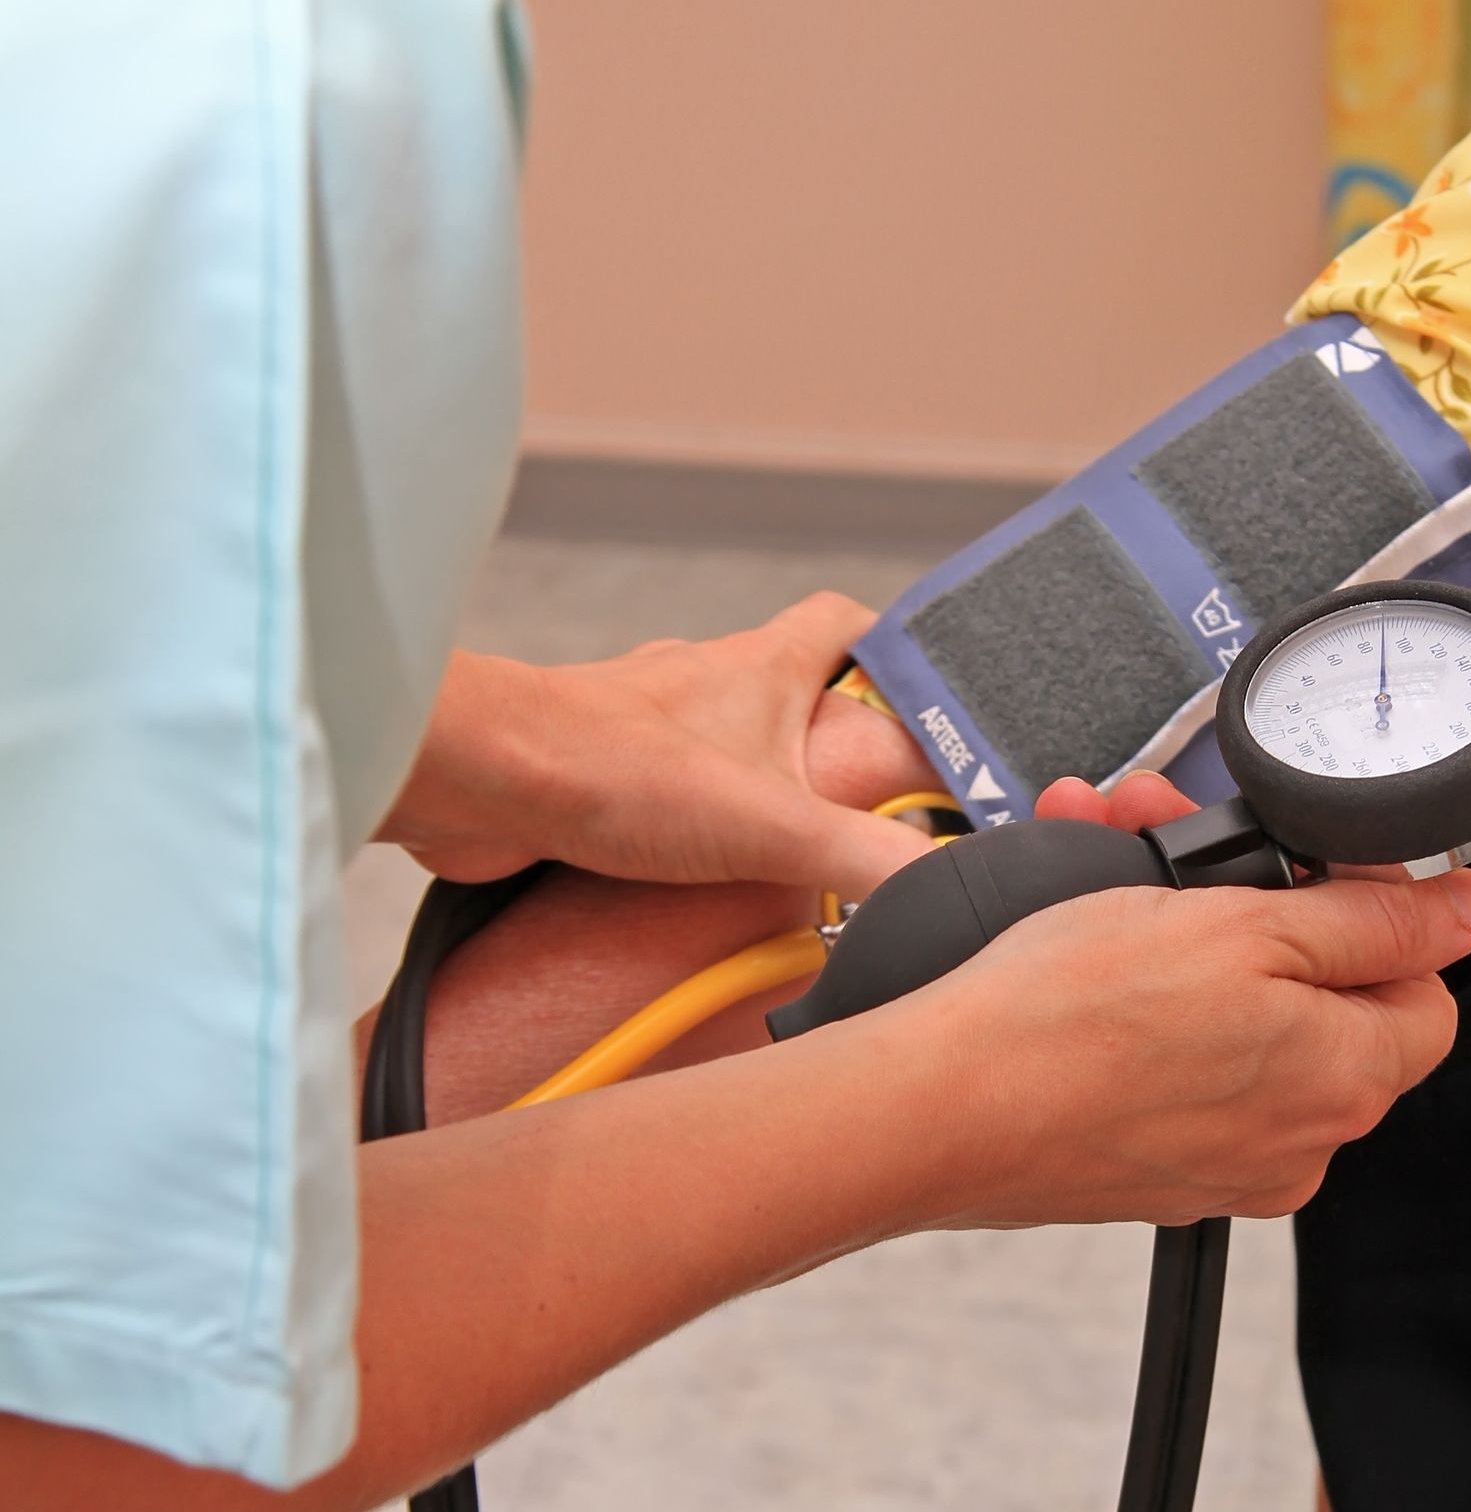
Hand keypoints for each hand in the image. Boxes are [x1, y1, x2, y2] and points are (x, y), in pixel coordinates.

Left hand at [381, 594, 934, 900]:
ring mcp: (653, 730)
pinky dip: (694, 830)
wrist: (479, 783)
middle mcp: (707, 686)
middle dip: (835, 744)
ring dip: (761, 792)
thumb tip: (950, 888)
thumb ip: (869, 859)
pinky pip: (667, 795)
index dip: (894, 652)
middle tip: (870, 806)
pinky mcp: (605, 777)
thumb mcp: (772, 825)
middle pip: (792, 692)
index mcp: (762, 668)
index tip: (929, 699)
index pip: (847, 623)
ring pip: (726, 746)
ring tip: (792, 857)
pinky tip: (701, 880)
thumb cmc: (609, 769)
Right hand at [895, 771, 1470, 1225]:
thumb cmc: (1074, 1017)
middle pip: (1318, 1001)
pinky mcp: (1149, 1171)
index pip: (1421, 992)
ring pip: (1235, 1024)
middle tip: (1172, 841)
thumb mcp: (1249, 926)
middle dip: (1249, 904)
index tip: (1297, 875)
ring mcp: (1221, 1166)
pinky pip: (1172, 1066)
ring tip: (1104, 868)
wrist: (939, 1108)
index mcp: (1349, 1081)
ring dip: (1179, 935)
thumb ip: (1377, 923)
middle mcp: (1300, 1143)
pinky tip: (1078, 946)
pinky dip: (1135, 1001)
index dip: (1368, 918)